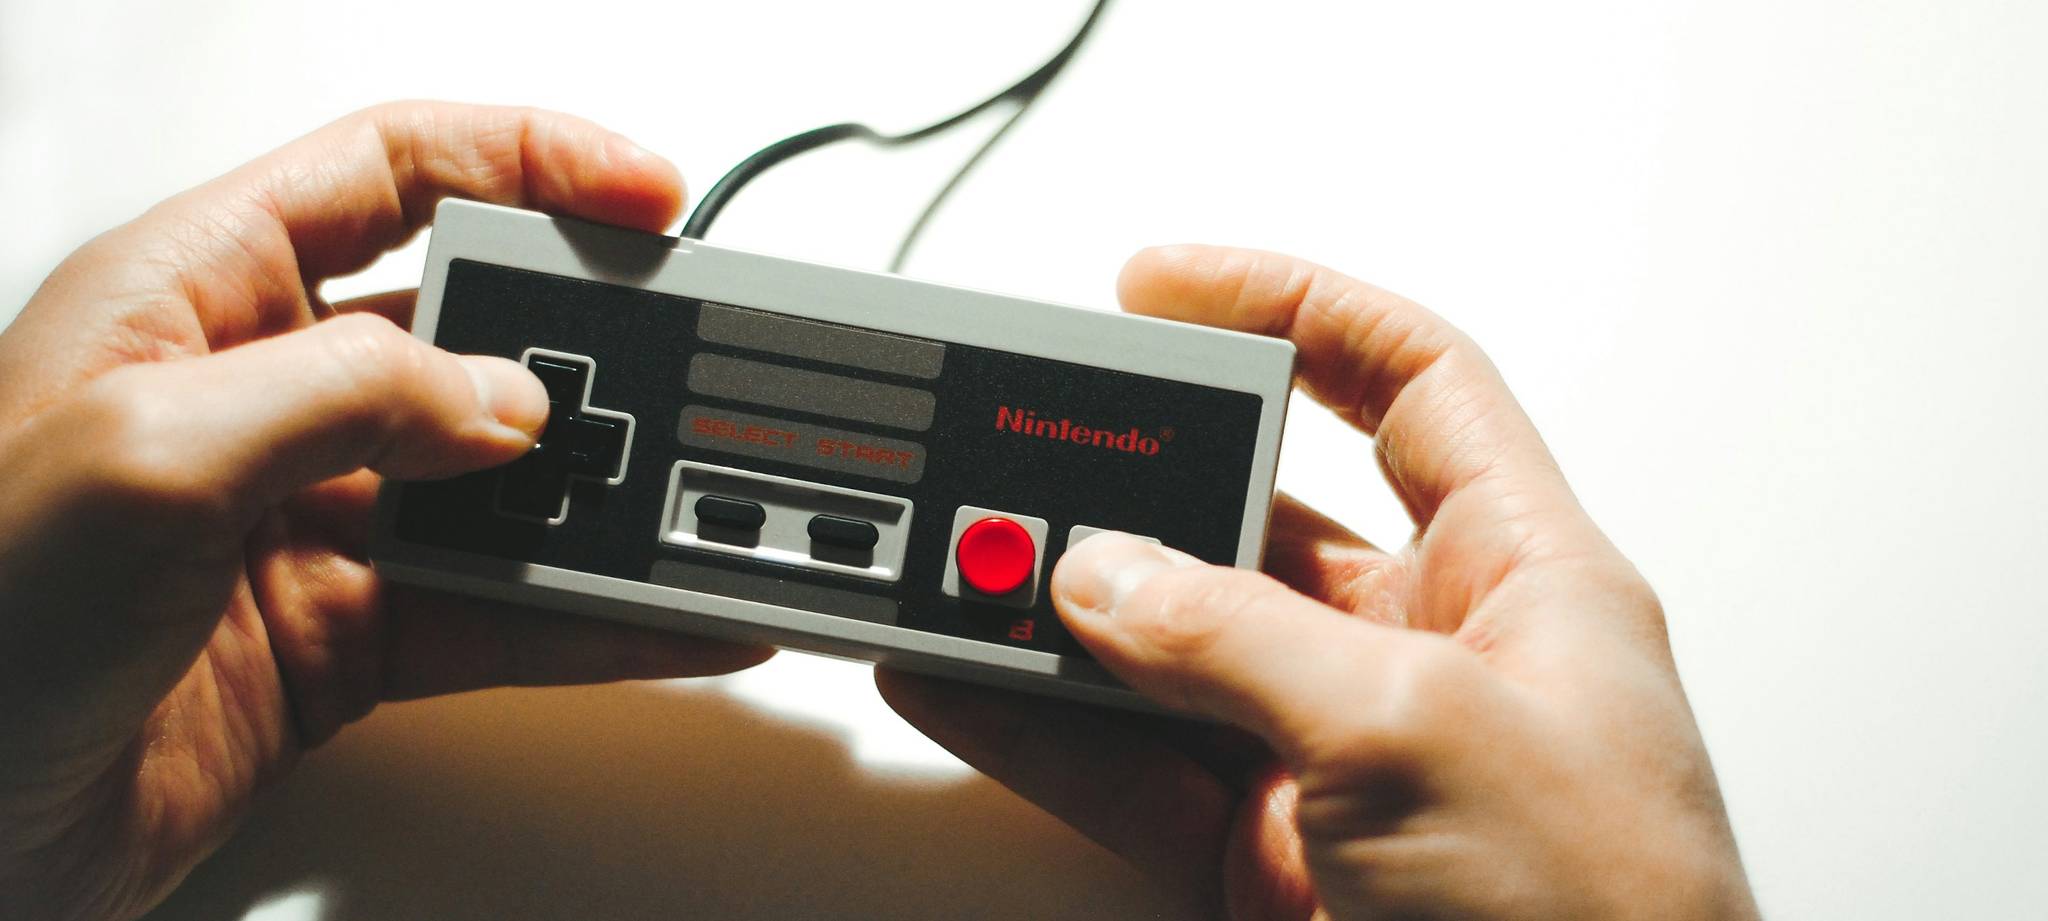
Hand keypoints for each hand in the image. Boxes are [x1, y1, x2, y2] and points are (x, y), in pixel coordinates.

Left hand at [0, 102, 771, 920]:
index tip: (644, 195)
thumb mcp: (146, 453)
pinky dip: (587, 616)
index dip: (528, 161)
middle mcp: (257, 396)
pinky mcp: (336, 639)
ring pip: (498, 486)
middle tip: (686, 375)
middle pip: (472, 331)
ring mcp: (304, 522)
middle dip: (589, 349)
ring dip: (604, 498)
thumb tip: (502, 397)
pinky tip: (652, 613)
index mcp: (190, 293)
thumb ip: (347, 393)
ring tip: (695, 514)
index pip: (390, 173)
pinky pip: (495, 611)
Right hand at [880, 246, 1759, 919]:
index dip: (1297, 309)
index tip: (1171, 284)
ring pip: (1175, 647)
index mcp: (1521, 576)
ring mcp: (1340, 757)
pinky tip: (970, 683)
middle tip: (1032, 452)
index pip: (1413, 384)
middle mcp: (1428, 652)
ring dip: (1068, 611)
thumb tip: (1110, 573)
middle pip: (1260, 514)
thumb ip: (1244, 641)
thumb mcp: (1419, 734)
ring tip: (962, 567)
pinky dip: (1043, 727)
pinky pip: (1134, 765)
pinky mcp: (1271, 856)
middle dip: (1143, 480)